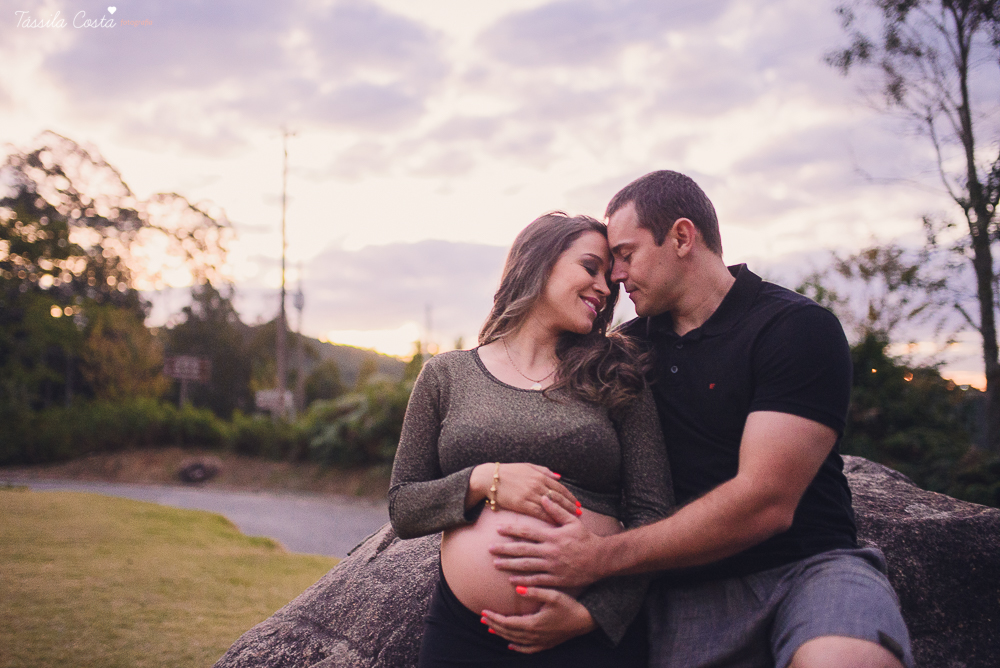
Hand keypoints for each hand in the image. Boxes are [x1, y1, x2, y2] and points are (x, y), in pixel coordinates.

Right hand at [469, 463, 580, 522]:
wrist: (490, 478)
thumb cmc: (509, 472)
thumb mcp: (528, 466)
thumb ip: (544, 471)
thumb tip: (559, 476)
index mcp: (540, 475)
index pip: (560, 487)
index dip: (570, 496)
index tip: (577, 503)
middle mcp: (537, 485)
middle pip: (559, 497)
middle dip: (570, 505)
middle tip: (579, 513)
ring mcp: (530, 494)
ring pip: (551, 506)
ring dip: (563, 513)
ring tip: (572, 519)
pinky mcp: (522, 504)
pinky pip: (539, 513)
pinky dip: (549, 518)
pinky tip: (556, 523)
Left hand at [481, 587, 595, 652]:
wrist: (585, 621)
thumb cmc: (570, 606)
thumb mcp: (553, 595)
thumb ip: (534, 591)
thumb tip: (515, 588)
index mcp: (533, 623)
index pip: (508, 622)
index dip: (494, 618)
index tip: (483, 611)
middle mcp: (534, 635)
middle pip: (508, 632)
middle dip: (494, 625)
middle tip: (482, 618)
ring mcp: (540, 641)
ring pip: (515, 640)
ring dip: (501, 634)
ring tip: (490, 628)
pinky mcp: (546, 644)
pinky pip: (527, 649)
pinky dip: (517, 648)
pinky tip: (510, 645)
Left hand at [490, 495, 604, 588]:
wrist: (600, 559)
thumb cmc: (585, 538)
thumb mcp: (573, 521)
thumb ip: (557, 509)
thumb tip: (544, 497)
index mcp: (552, 536)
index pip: (528, 532)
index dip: (511, 530)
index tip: (498, 529)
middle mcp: (550, 552)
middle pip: (522, 550)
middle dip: (504, 549)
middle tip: (489, 548)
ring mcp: (552, 567)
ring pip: (526, 566)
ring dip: (509, 565)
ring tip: (495, 564)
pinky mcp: (556, 579)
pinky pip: (536, 581)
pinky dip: (523, 581)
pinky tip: (512, 581)